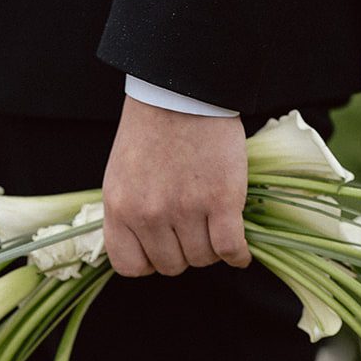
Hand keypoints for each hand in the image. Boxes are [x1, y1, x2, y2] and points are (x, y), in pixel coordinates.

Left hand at [101, 96, 251, 276]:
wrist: (181, 93)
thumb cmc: (152, 131)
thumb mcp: (122, 175)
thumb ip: (129, 213)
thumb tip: (146, 248)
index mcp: (120, 208)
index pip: (129, 266)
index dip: (149, 262)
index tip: (161, 249)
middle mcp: (149, 215)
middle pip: (171, 265)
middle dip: (184, 252)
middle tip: (193, 230)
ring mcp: (185, 210)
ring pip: (203, 259)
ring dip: (211, 249)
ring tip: (214, 228)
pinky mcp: (220, 201)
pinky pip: (230, 249)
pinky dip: (238, 255)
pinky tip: (240, 251)